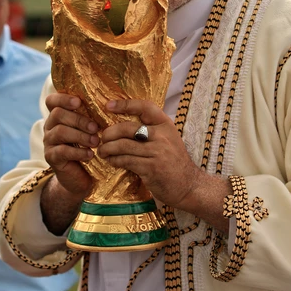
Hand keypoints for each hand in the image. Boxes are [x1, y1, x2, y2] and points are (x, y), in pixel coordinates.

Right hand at [43, 92, 99, 198]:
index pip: (52, 100)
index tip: (79, 102)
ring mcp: (49, 142)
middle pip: (58, 114)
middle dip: (79, 119)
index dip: (63, 98)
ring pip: (60, 132)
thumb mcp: (91, 129)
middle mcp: (50, 126)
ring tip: (96, 141)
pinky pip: (62, 151)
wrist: (82, 177)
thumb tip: (111, 101)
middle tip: (96, 128)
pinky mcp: (51, 157)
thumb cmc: (90, 147)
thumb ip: (94, 115)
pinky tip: (90, 155)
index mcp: (59, 115)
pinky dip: (78, 152)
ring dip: (81, 135)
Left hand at [98, 99, 231, 232]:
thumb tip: (121, 124)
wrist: (188, 186)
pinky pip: (126, 161)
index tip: (108, 105)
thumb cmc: (174, 161)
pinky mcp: (151, 168)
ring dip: (108, 148)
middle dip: (110, 132)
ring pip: (124, 146)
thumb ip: (150, 130)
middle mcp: (162, 136)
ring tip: (102, 151)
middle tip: (102, 138)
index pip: (145, 107)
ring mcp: (157, 152)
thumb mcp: (168, 139)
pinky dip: (115, 160)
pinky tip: (111, 161)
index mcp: (166, 125)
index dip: (125, 104)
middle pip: (128, 128)